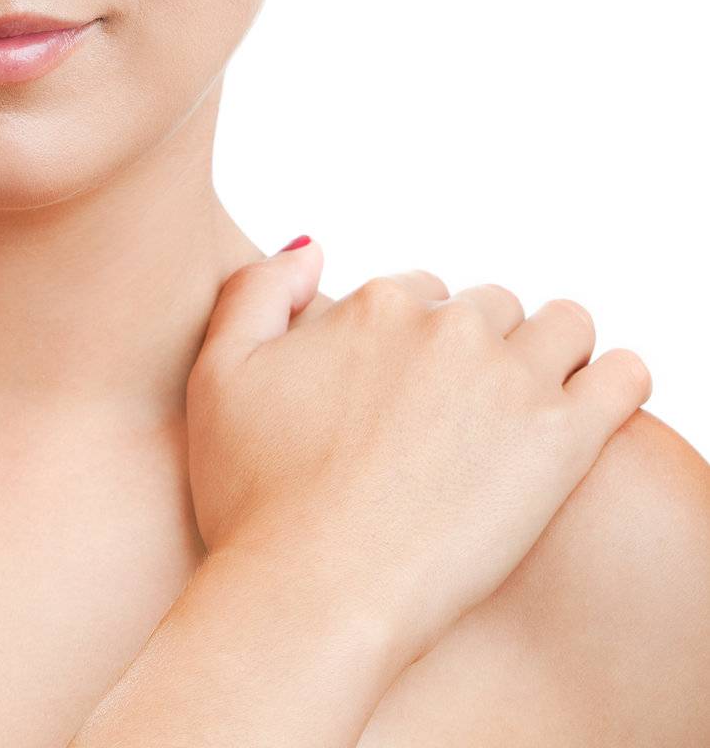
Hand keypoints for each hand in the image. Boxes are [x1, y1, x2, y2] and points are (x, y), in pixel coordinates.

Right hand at [186, 243, 650, 667]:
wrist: (310, 594)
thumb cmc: (255, 501)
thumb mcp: (217, 374)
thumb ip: (257, 290)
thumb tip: (313, 246)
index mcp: (376, 306)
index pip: (421, 294)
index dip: (413, 341)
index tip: (408, 396)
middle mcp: (447, 326)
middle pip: (493, 307)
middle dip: (484, 346)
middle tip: (466, 414)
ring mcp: (508, 378)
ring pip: (563, 326)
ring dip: (555, 353)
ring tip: (534, 408)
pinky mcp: (561, 438)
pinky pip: (622, 374)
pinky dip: (617, 378)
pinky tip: (598, 404)